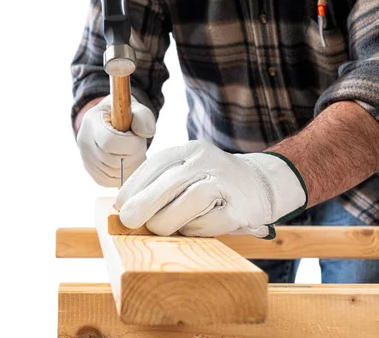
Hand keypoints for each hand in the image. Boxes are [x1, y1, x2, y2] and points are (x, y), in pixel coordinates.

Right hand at [77, 95, 155, 187]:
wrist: (108, 121)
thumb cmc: (124, 114)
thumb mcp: (135, 108)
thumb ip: (142, 117)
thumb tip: (146, 133)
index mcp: (92, 121)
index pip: (109, 142)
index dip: (130, 144)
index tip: (137, 137)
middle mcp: (85, 142)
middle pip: (113, 161)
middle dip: (134, 156)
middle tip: (139, 146)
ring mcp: (86, 159)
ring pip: (113, 175)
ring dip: (131, 167)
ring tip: (134, 153)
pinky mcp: (92, 172)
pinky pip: (110, 182)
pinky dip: (124, 175)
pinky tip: (128, 162)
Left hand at [114, 140, 307, 237]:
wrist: (261, 183)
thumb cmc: (211, 184)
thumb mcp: (186, 174)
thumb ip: (160, 186)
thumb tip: (126, 209)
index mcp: (190, 151)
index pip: (157, 164)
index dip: (134, 185)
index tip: (120, 205)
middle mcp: (208, 161)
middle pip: (171, 181)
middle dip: (145, 203)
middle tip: (127, 220)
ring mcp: (226, 182)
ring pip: (192, 199)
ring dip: (168, 220)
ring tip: (158, 229)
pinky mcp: (240, 208)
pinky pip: (212, 221)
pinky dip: (195, 229)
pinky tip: (190, 229)